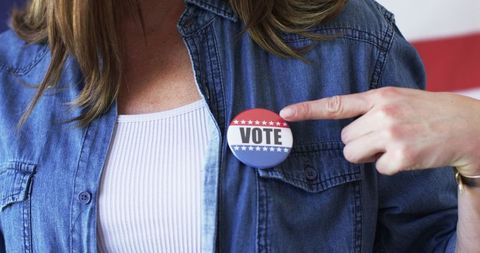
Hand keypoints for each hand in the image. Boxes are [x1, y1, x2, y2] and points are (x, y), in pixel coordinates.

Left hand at [280, 87, 479, 175]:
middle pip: (344, 139)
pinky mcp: (401, 157)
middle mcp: (383, 113)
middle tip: (384, 137)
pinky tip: (407, 155)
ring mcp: (392, 135)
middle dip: (359, 143)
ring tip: (394, 145)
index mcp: (379, 97)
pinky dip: (390, 167)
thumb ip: (371, 107)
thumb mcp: (398, 98)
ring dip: (369, 156)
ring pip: (354, 155)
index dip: (307, 110)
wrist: (466, 126)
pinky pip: (378, 169)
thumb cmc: (428, 112)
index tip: (285, 113)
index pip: (336, 104)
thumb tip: (346, 130)